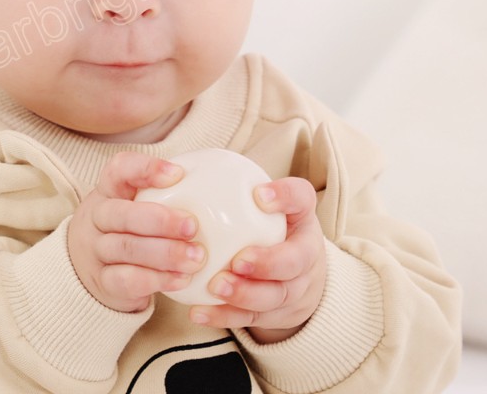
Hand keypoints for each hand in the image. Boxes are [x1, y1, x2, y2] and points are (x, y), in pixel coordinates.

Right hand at [68, 152, 205, 312]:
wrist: (90, 270)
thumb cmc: (129, 228)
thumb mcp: (136, 204)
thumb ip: (168, 193)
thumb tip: (225, 184)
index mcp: (108, 190)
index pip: (119, 169)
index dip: (146, 169)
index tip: (177, 174)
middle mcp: (97, 217)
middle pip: (121, 213)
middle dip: (159, 219)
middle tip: (193, 226)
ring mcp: (96, 251)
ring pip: (126, 248)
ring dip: (165, 253)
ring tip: (197, 257)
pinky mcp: (103, 282)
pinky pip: (128, 280)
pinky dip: (158, 279)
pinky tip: (183, 279)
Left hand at [190, 176, 325, 342]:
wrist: (298, 275)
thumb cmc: (269, 227)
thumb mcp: (264, 203)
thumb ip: (235, 187)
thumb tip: (180, 167)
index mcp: (302, 218)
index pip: (302, 199)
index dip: (285, 197)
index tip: (259, 194)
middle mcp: (306, 255)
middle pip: (295, 261)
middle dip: (268, 263)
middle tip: (238, 260)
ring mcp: (295, 289)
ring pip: (275, 297)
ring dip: (245, 294)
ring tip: (216, 287)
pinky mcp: (276, 315)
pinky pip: (251, 319)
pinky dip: (224, 316)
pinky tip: (198, 312)